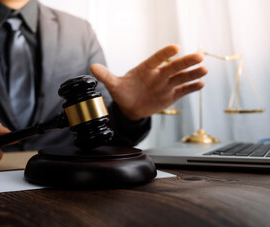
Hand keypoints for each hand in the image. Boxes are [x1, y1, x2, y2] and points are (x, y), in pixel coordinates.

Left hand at [90, 44, 206, 120]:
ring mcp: (166, 85)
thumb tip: (92, 67)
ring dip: (192, 74)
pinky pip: (183, 91)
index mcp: (146, 69)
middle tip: (199, 56)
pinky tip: (201, 84)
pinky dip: (191, 88)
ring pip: (181, 78)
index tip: (174, 48)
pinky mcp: (171, 96)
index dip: (164, 54)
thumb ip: (106, 76)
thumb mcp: (113, 85)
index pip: (156, 59)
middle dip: (185, 62)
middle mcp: (158, 75)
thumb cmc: (123, 93)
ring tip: (204, 70)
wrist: (130, 108)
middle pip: (173, 67)